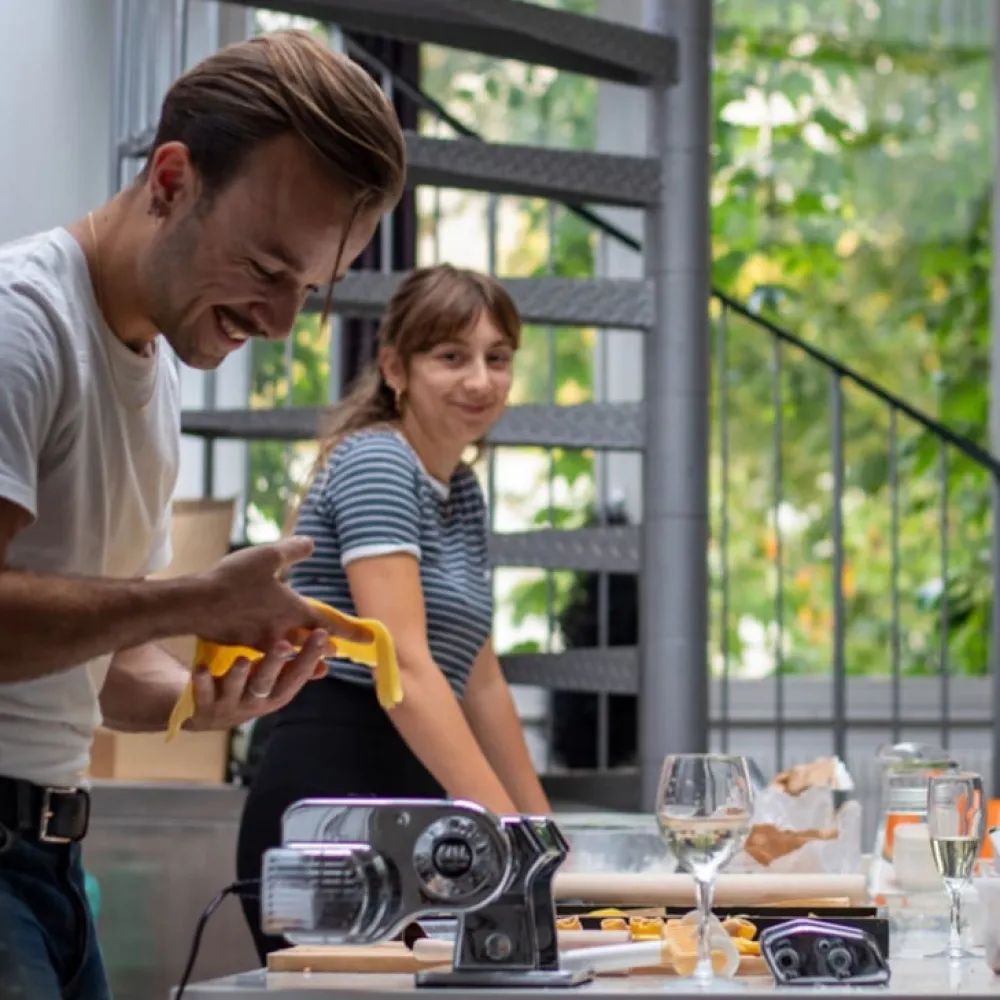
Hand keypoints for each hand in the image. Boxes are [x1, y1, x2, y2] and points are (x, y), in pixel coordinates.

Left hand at [183, 628, 329, 731]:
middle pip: (267, 684)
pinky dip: (201, 683)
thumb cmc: (244, 691)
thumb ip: (294, 672)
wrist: (202, 714)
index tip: (320, 633)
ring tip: (243, 659)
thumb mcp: (271, 684)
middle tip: (284, 644)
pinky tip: (201, 668)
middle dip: (276, 665)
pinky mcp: (202, 709)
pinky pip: (201, 695)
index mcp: (275, 696)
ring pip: (236, 691)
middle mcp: (254, 704)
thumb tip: (326, 663)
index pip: (297, 676)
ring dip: (239, 676)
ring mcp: (228, 707)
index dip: (309, 656)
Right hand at [195, 536, 370, 648]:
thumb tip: (312, 543)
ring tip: (312, 655)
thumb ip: (292, 550)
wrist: (194, 605)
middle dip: (326, 646)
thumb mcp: (267, 556)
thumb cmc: (233, 578)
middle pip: (312, 644)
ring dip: (303, 653)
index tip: (369, 639)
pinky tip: (271, 645)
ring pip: (290, 651)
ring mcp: (261, 643)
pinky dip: (276, 651)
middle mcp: (282, 632)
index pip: (330, 625)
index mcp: (294, 611)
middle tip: (338, 649)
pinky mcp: (241, 645)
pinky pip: (267, 652)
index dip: (351, 632)